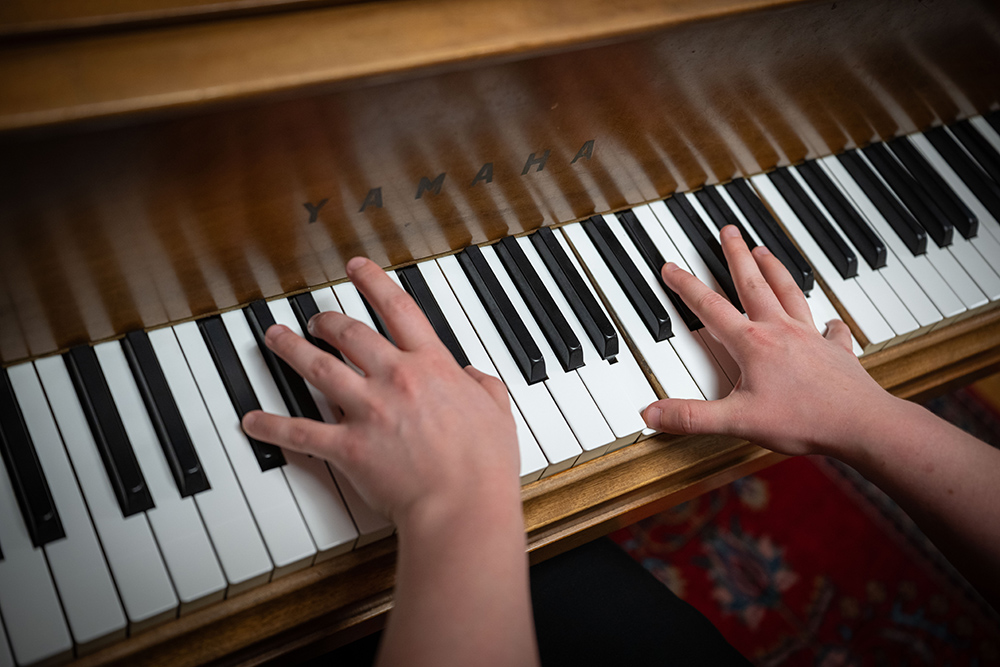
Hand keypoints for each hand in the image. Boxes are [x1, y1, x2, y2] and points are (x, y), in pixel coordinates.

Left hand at [241, 257, 520, 527]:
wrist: (463, 504)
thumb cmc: (484, 465)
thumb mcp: (498, 411)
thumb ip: (484, 385)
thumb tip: (473, 376)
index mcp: (432, 366)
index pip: (397, 309)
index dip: (373, 283)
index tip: (356, 268)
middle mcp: (395, 379)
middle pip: (350, 334)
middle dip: (327, 320)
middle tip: (316, 318)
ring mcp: (368, 411)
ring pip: (319, 368)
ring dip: (292, 349)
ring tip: (276, 337)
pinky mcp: (348, 446)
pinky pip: (301, 431)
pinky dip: (272, 425)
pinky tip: (253, 420)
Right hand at [642, 225, 896, 456]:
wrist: (861, 424)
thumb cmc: (805, 421)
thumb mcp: (737, 421)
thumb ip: (692, 417)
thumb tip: (652, 414)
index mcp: (753, 344)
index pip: (710, 307)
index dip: (686, 286)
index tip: (672, 267)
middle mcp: (781, 331)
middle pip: (753, 283)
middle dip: (737, 255)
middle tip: (729, 231)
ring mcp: (810, 337)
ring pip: (789, 292)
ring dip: (774, 269)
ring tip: (765, 251)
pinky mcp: (836, 351)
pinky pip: (832, 330)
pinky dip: (830, 322)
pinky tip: (831, 320)